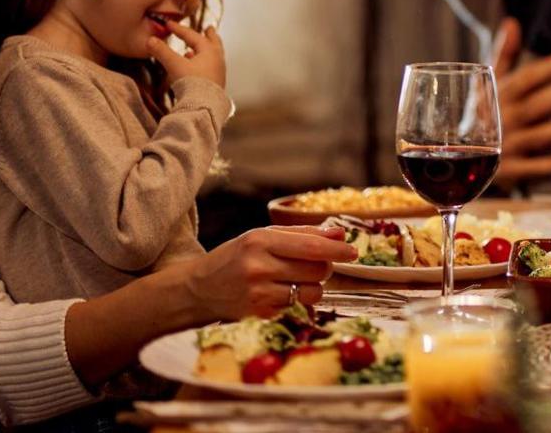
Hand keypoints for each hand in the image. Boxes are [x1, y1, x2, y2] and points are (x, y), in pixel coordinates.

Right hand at [149, 20, 226, 89]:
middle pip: (214, 43)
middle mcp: (217, 60)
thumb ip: (162, 52)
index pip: (193, 36)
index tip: (169, 24)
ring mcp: (219, 73)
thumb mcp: (174, 65)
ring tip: (194, 50)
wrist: (204, 107)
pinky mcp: (216, 84)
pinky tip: (193, 69)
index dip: (179, 29)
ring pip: (213, 57)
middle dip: (209, 36)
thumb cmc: (192, 83)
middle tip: (209, 28)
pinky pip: (211, 69)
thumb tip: (149, 40)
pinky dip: (203, 64)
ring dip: (205, 51)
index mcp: (210, 51)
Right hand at [184, 226, 354, 319]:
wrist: (197, 289)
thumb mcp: (262, 236)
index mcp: (260, 241)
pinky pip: (298, 308)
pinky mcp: (261, 316)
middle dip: (324, 267)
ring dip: (314, 287)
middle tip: (313, 265)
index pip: (311, 246)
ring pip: (313, 292)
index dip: (337, 249)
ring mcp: (259, 294)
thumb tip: (340, 233)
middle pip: (318, 269)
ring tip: (296, 281)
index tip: (353, 251)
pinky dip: (297, 301)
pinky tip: (280, 295)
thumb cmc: (235, 258)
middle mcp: (259, 267)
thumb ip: (302, 234)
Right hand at [490, 17, 550, 185]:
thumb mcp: (488, 85)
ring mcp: (505, 148)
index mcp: (497, 97)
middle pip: (535, 105)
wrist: (455, 162)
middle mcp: (501, 121)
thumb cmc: (483, 115)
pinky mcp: (509, 174)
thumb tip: (513, 21)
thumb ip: (504, 55)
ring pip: (537, 137)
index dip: (549, 68)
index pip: (525, 78)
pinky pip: (532, 170)